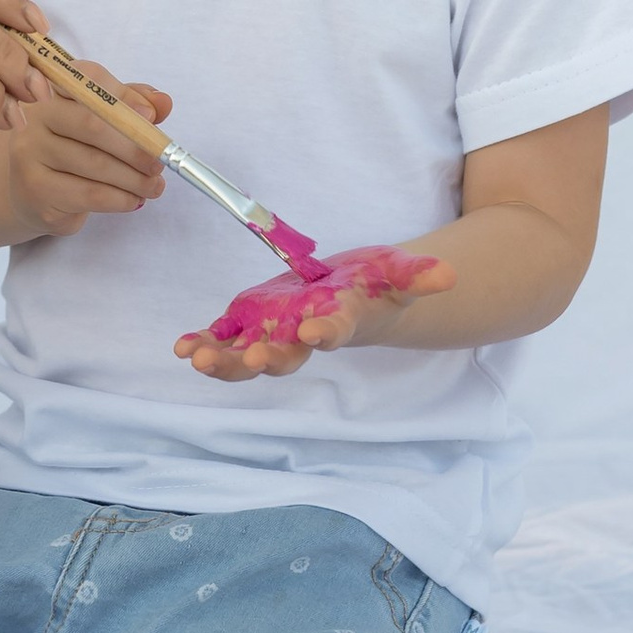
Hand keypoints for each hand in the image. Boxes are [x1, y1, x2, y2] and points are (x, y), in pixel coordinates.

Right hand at [7, 72, 169, 238]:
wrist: (34, 195)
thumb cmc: (74, 151)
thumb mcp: (102, 122)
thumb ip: (131, 106)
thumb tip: (163, 103)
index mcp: (52, 92)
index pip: (87, 80)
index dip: (123, 96)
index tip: (152, 116)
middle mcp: (35, 119)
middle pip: (91, 124)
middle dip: (134, 146)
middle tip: (160, 163)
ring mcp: (30, 155)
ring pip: (94, 164)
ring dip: (134, 179)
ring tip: (154, 186)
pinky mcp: (37, 191)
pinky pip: (89, 194)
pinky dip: (121, 199)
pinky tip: (134, 200)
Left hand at [175, 245, 453, 381]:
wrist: (353, 296)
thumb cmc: (375, 286)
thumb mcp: (398, 273)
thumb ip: (418, 274)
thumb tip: (448, 273)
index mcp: (339, 322)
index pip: (334, 330)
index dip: (325, 332)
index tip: (315, 332)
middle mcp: (302, 336)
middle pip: (284, 356)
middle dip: (267, 358)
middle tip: (252, 357)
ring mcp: (273, 333)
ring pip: (245, 355)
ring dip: (223, 359)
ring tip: (198, 357)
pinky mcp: (251, 323)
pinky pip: (223, 337)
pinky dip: (204, 342)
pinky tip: (183, 345)